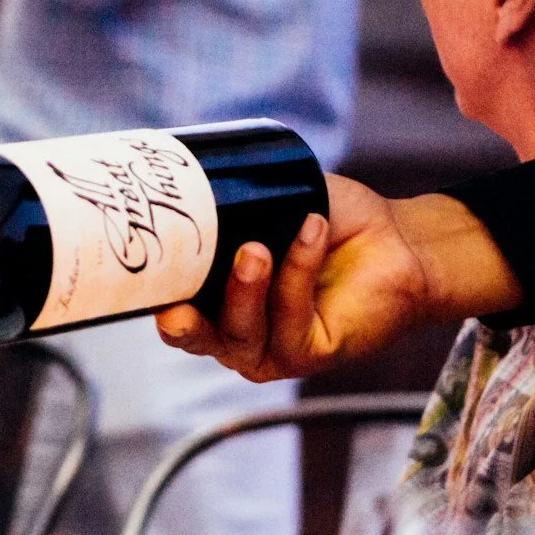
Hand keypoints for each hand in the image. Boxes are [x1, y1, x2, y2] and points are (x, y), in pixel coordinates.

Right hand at [155, 179, 519, 380]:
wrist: (398, 239)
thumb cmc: (331, 222)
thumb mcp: (270, 202)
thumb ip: (231, 200)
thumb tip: (188, 180)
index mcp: (214, 302)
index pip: (170, 306)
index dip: (150, 295)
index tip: (136, 271)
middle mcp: (236, 333)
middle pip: (194, 337)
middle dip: (182, 322)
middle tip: (177, 304)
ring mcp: (272, 349)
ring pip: (239, 333)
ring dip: (244, 291)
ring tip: (256, 248)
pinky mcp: (311, 354)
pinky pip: (290, 321)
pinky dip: (296, 274)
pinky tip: (311, 232)